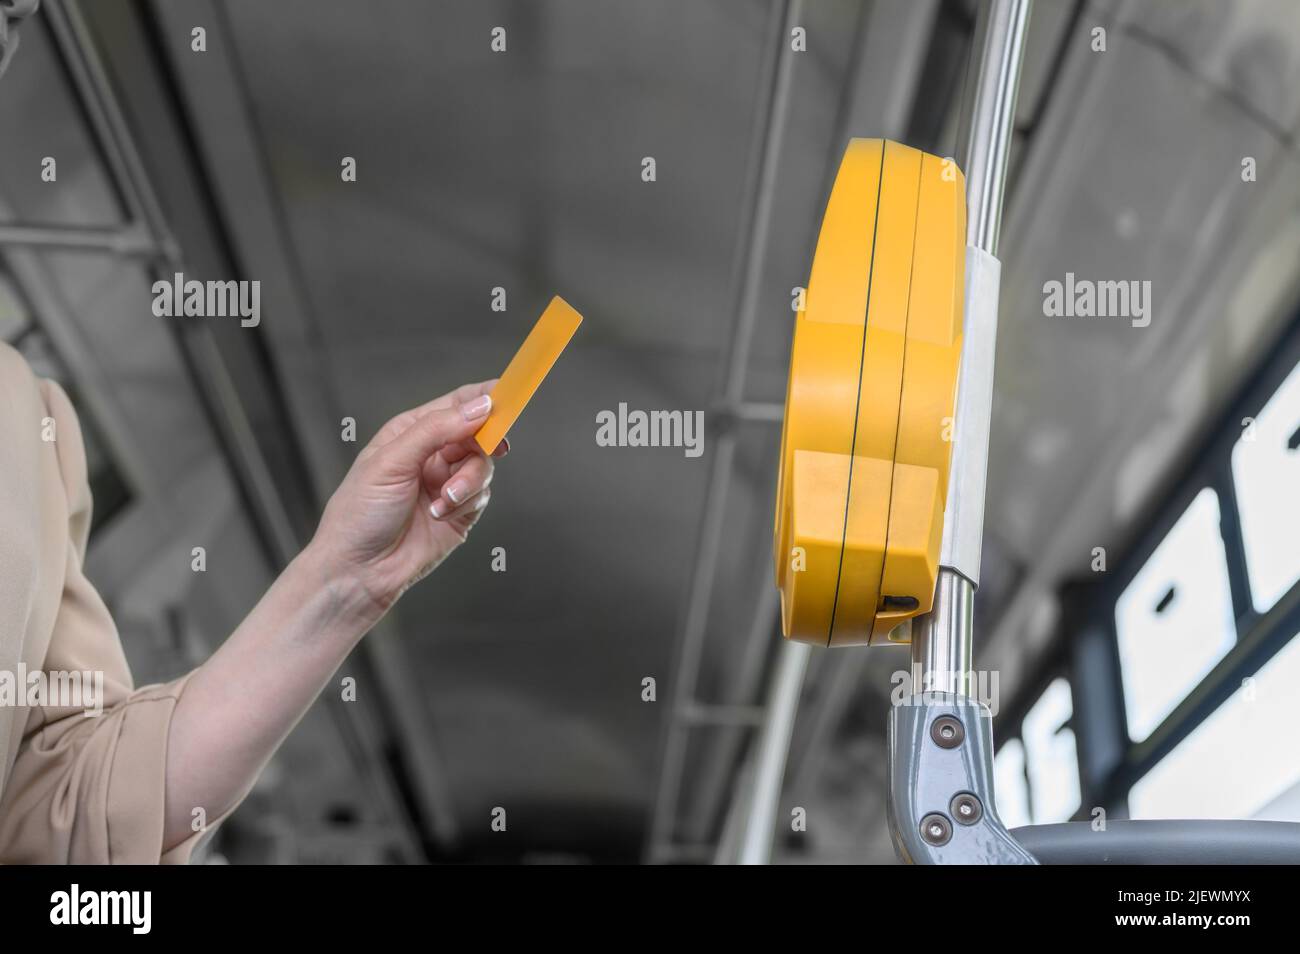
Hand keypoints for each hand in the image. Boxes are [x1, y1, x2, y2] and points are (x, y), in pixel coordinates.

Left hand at [306, 381, 506, 619]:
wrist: (360, 571)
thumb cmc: (359, 514)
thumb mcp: (392, 461)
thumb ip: (436, 430)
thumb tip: (480, 407)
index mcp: (412, 432)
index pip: (457, 404)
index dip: (484, 397)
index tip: (507, 394)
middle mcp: (433, 454)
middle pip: (479, 433)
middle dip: (484, 443)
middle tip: (492, 447)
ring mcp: (448, 483)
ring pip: (483, 466)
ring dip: (469, 482)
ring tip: (446, 498)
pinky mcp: (461, 512)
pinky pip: (482, 495)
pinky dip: (466, 503)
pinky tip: (441, 514)